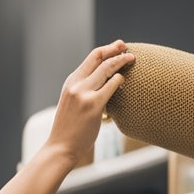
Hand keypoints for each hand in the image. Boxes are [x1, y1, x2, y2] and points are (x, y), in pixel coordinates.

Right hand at [44, 40, 133, 167]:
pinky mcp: (93, 105)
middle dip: (115, 50)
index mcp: (71, 82)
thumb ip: (85, 90)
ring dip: (121, 61)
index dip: (106, 49)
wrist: (61, 146)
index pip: (91, 58)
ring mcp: (84, 94)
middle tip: (127, 48)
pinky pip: (110, 86)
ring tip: (132, 59)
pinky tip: (124, 80)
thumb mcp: (73, 103)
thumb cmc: (70, 129)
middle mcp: (76, 84)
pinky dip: (119, 80)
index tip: (118, 46)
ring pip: (106, 69)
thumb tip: (105, 83)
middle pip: (99, 58)